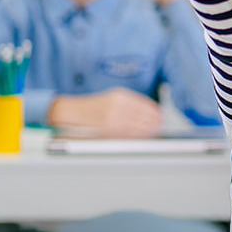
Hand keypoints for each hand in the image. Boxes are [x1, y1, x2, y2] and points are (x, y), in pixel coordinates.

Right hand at [47, 87, 162, 137]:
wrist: (71, 112)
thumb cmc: (93, 107)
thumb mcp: (112, 98)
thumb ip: (130, 103)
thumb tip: (149, 113)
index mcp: (120, 95)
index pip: (145, 104)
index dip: (155, 111)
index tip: (160, 115)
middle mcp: (118, 105)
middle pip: (144, 115)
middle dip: (154, 122)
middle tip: (159, 125)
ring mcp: (113, 117)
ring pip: (138, 125)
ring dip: (149, 129)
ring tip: (154, 131)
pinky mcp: (108, 129)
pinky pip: (128, 133)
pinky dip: (138, 135)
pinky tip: (143, 136)